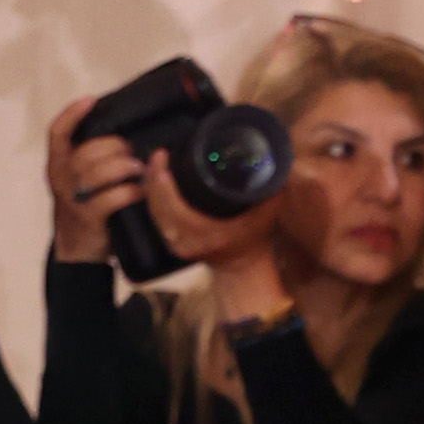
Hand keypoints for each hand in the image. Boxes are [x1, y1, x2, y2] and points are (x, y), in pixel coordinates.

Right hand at [49, 94, 147, 267]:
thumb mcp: (78, 181)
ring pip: (99, 171)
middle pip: (88, 150)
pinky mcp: (88, 217)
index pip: (57, 132)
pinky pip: (111, 198)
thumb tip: (122, 139)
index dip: (72, 114)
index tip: (90, 100)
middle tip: (132, 152)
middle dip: (115, 146)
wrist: (76, 252)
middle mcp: (60, 178)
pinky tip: (139, 191)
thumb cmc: (84, 210)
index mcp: (57, 164)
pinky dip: (130, 192)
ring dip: (125, 167)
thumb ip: (89, 161)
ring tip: (139, 170)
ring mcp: (72, 198)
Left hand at [130, 146, 300, 325]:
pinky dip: (153, 196)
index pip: (177, 210)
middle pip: (159, 208)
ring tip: (155, 162)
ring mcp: (175, 243)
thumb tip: (273, 164)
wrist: (242, 267)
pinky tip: (154, 178)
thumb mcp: (264, 217)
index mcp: (207, 235)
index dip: (166, 187)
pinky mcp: (170, 241)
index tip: (164, 164)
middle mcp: (186, 241)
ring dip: (151, 185)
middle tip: (158, 155)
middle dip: (154, 179)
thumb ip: (268, 192)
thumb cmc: (252, 241)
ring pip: (154, 211)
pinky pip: (155, 216)